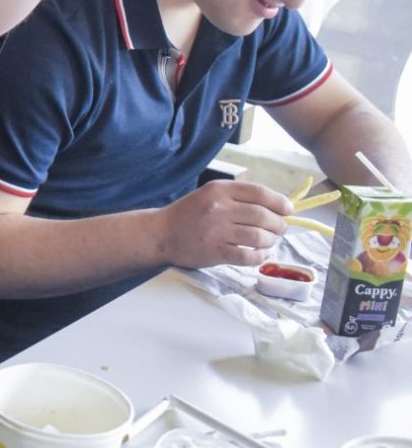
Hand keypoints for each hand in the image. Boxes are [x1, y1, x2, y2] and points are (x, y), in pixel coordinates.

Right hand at [155, 180, 291, 268]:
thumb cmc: (188, 214)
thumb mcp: (209, 195)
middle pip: (264, 216)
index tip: (287, 210)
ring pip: (259, 236)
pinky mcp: (215, 251)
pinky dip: (259, 257)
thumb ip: (237, 198)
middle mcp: (219, 208)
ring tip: (268, 242)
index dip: (280, 202)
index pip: (260, 193)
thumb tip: (275, 208)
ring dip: (270, 241)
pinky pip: (248, 256)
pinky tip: (258, 255)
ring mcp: (217, 230)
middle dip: (279, 225)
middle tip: (280, 230)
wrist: (160, 234)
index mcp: (219, 190)